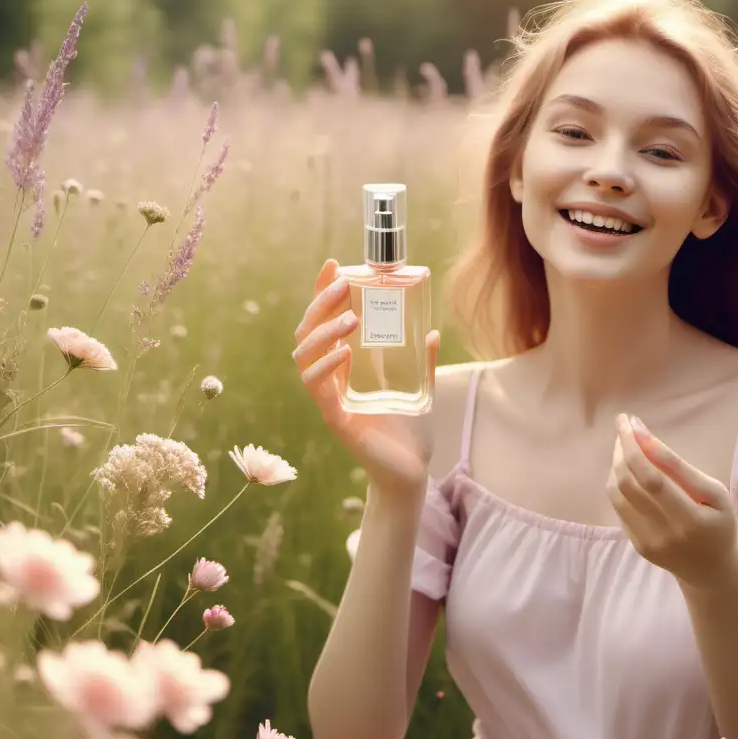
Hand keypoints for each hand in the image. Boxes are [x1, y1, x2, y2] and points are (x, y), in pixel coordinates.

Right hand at [292, 258, 439, 498]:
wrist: (412, 473)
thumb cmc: (408, 432)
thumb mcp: (419, 388)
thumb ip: (421, 362)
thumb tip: (432, 332)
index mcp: (344, 368)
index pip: (323, 324)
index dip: (322, 294)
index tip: (332, 265)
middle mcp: (330, 381)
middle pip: (307, 334)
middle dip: (320, 305)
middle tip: (342, 285)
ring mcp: (329, 400)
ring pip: (305, 360)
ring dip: (323, 334)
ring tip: (350, 318)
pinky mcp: (336, 421)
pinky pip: (319, 391)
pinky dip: (327, 369)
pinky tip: (343, 354)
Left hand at [606, 413, 737, 590]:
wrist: (712, 571)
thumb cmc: (719, 524)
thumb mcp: (715, 494)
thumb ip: (681, 469)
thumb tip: (645, 440)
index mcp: (691, 520)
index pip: (653, 478)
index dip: (637, 446)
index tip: (630, 421)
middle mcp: (664, 533)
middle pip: (628, 484)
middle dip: (622, 449)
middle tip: (625, 427)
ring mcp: (646, 542)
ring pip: (617, 494)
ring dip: (616, 463)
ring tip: (625, 445)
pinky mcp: (636, 545)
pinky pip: (618, 506)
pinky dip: (618, 482)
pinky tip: (627, 469)